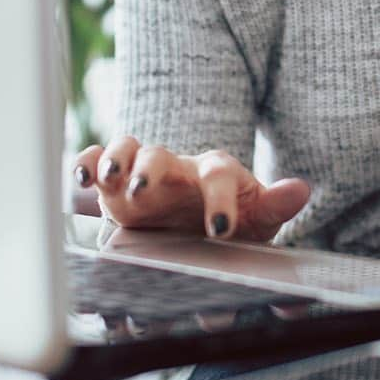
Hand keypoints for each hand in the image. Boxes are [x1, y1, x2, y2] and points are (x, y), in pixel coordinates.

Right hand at [73, 138, 309, 240]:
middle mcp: (177, 166)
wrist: (198, 221)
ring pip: (126, 150)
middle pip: (162, 155)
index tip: (219, 229)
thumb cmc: (230, 217)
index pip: (219, 175)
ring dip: (114, 160)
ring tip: (107, 179)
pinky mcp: (115, 184)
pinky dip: (85, 164)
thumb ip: (275, 204)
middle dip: (150, 169)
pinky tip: (78, 179)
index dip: (220, 200)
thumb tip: (301, 190)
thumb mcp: (257, 215)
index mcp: (215, 173)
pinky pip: (96, 161)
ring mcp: (143, 170)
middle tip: (144, 191)